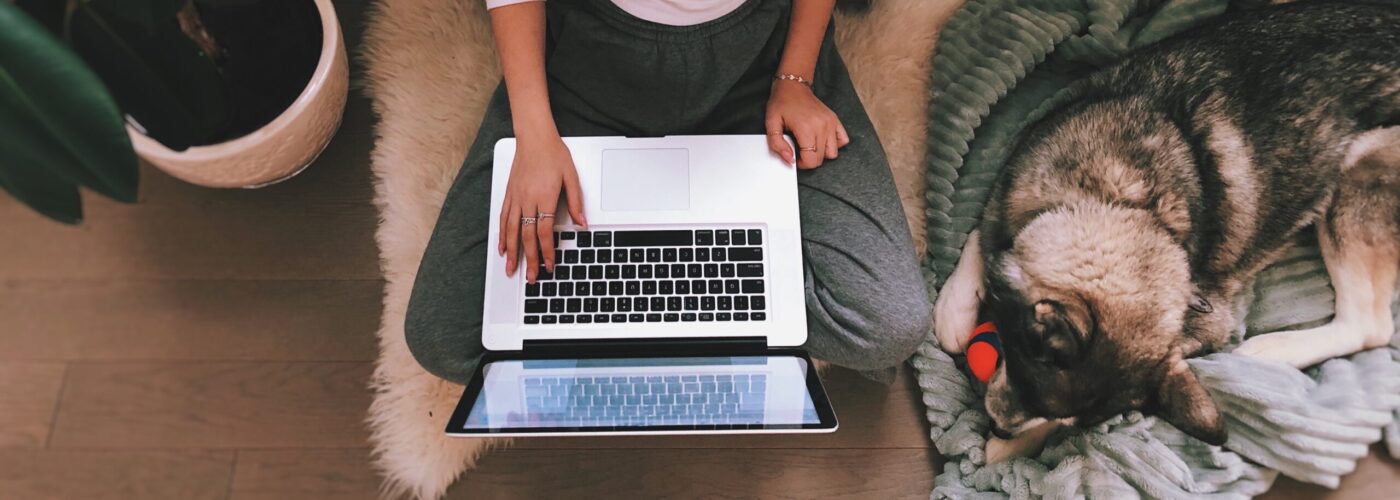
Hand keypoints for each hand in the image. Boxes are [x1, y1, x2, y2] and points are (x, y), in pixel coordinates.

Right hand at [497, 134, 586, 282]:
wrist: (534, 136)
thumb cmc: (553, 153)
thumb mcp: (571, 176)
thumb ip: (576, 202)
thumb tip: (581, 223)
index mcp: (544, 197)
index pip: (545, 231)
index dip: (547, 251)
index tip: (550, 265)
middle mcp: (527, 199)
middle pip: (527, 236)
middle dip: (530, 259)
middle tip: (532, 277)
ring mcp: (515, 198)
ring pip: (511, 231)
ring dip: (512, 253)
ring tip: (512, 269)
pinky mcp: (509, 194)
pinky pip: (503, 219)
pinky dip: (502, 235)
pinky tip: (502, 247)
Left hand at [765, 79, 848, 168]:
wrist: (793, 85)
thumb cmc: (781, 102)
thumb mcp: (771, 123)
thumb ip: (777, 144)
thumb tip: (789, 159)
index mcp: (806, 128)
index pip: (811, 161)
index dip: (802, 164)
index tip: (795, 156)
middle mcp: (822, 126)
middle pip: (821, 159)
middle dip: (809, 159)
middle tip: (799, 149)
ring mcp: (831, 123)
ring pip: (833, 153)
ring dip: (821, 153)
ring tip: (810, 145)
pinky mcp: (835, 120)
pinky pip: (843, 140)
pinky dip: (834, 144)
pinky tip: (822, 139)